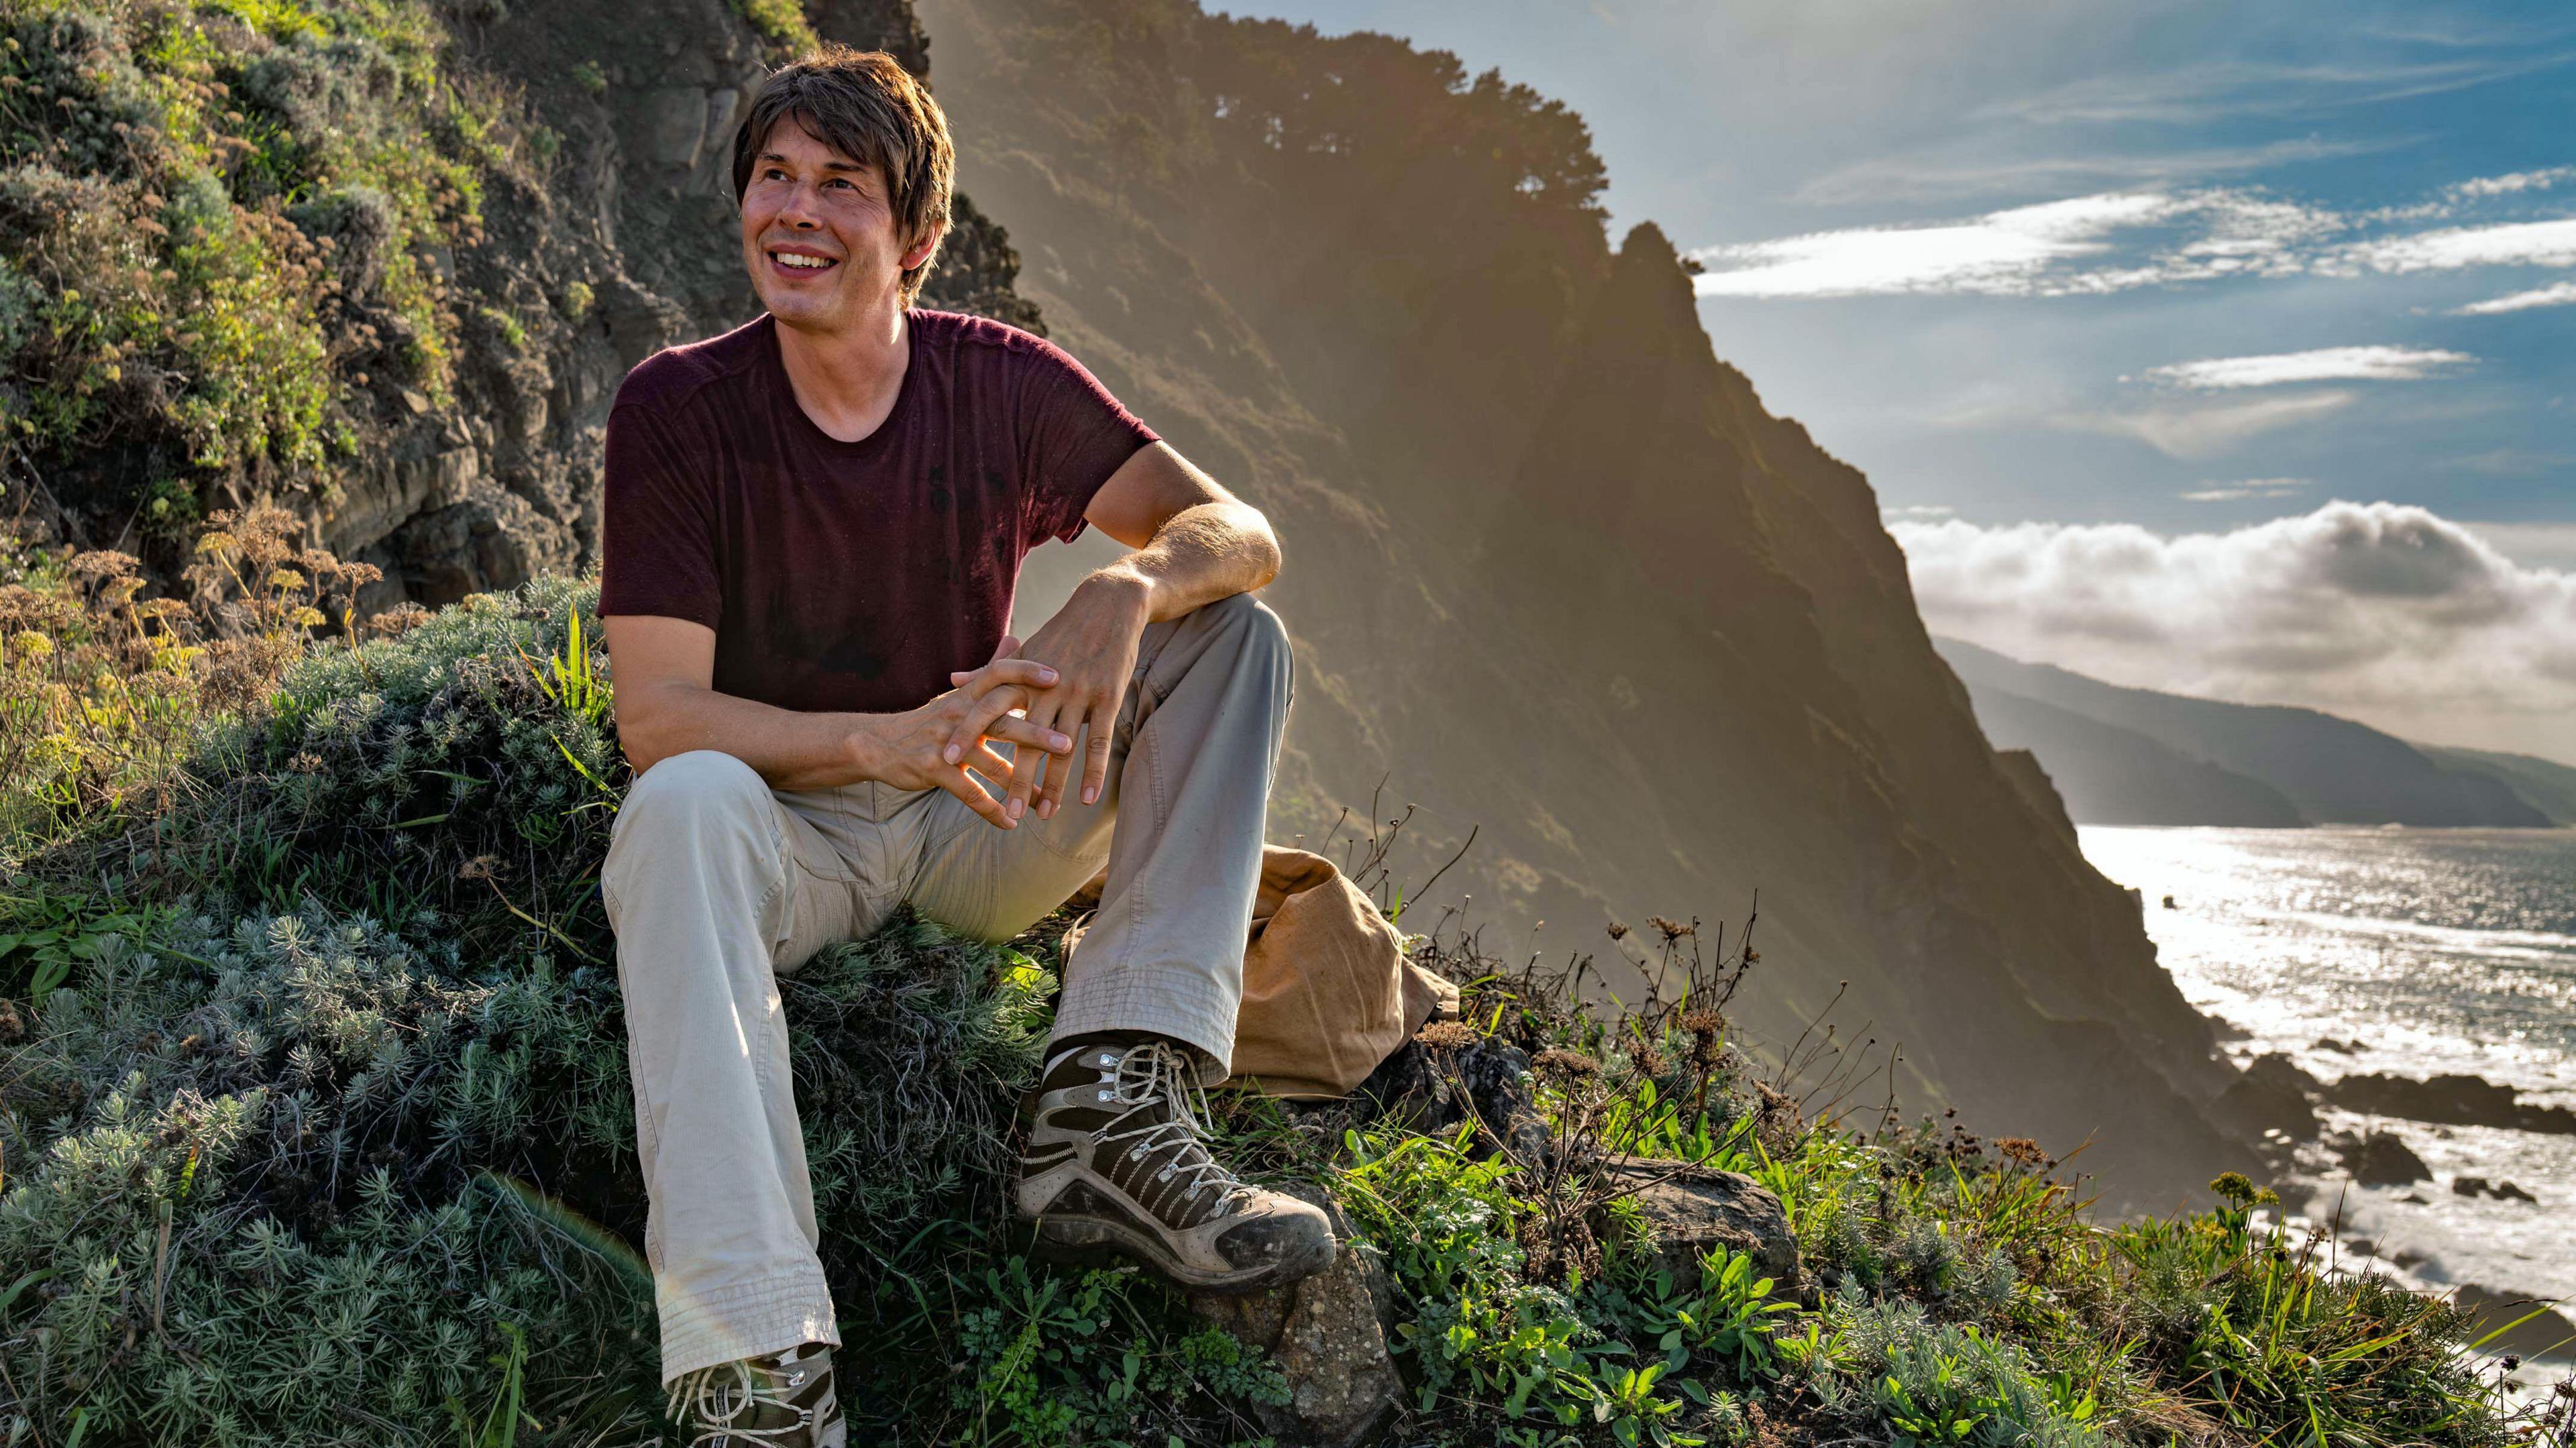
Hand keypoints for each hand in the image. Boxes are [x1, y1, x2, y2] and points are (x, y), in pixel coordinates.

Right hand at [870, 634, 1070, 828]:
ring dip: (1022, 786)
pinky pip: (970, 793)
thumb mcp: (959, 693)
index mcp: (967, 694)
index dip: (1027, 672)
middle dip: (1037, 735)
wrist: (877, 744)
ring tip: (1047, 800)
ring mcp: (946, 744)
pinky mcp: (934, 771)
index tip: (1058, 676)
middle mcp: (958, 715)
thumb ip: (990, 669)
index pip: (999, 674)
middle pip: (1003, 723)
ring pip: (992, 765)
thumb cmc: (929, 720)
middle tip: (1068, 744)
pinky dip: (992, 810)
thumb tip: (1016, 637)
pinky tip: (1010, 823)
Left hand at [946, 572, 1149, 823]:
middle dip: (1015, 777)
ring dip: (1055, 785)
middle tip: (1006, 811)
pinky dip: (1093, 772)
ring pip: (1063, 748)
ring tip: (1046, 815)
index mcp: (1022, 675)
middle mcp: (1046, 686)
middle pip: (1024, 738)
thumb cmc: (1063, 631)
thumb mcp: (1026, 650)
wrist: (1108, 606)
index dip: (967, 734)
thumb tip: (953, 680)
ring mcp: (1078, 693)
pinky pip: (1098, 741)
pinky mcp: (1107, 697)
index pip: (987, 708)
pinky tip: (1087, 799)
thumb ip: (990, 671)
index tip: (948, 762)